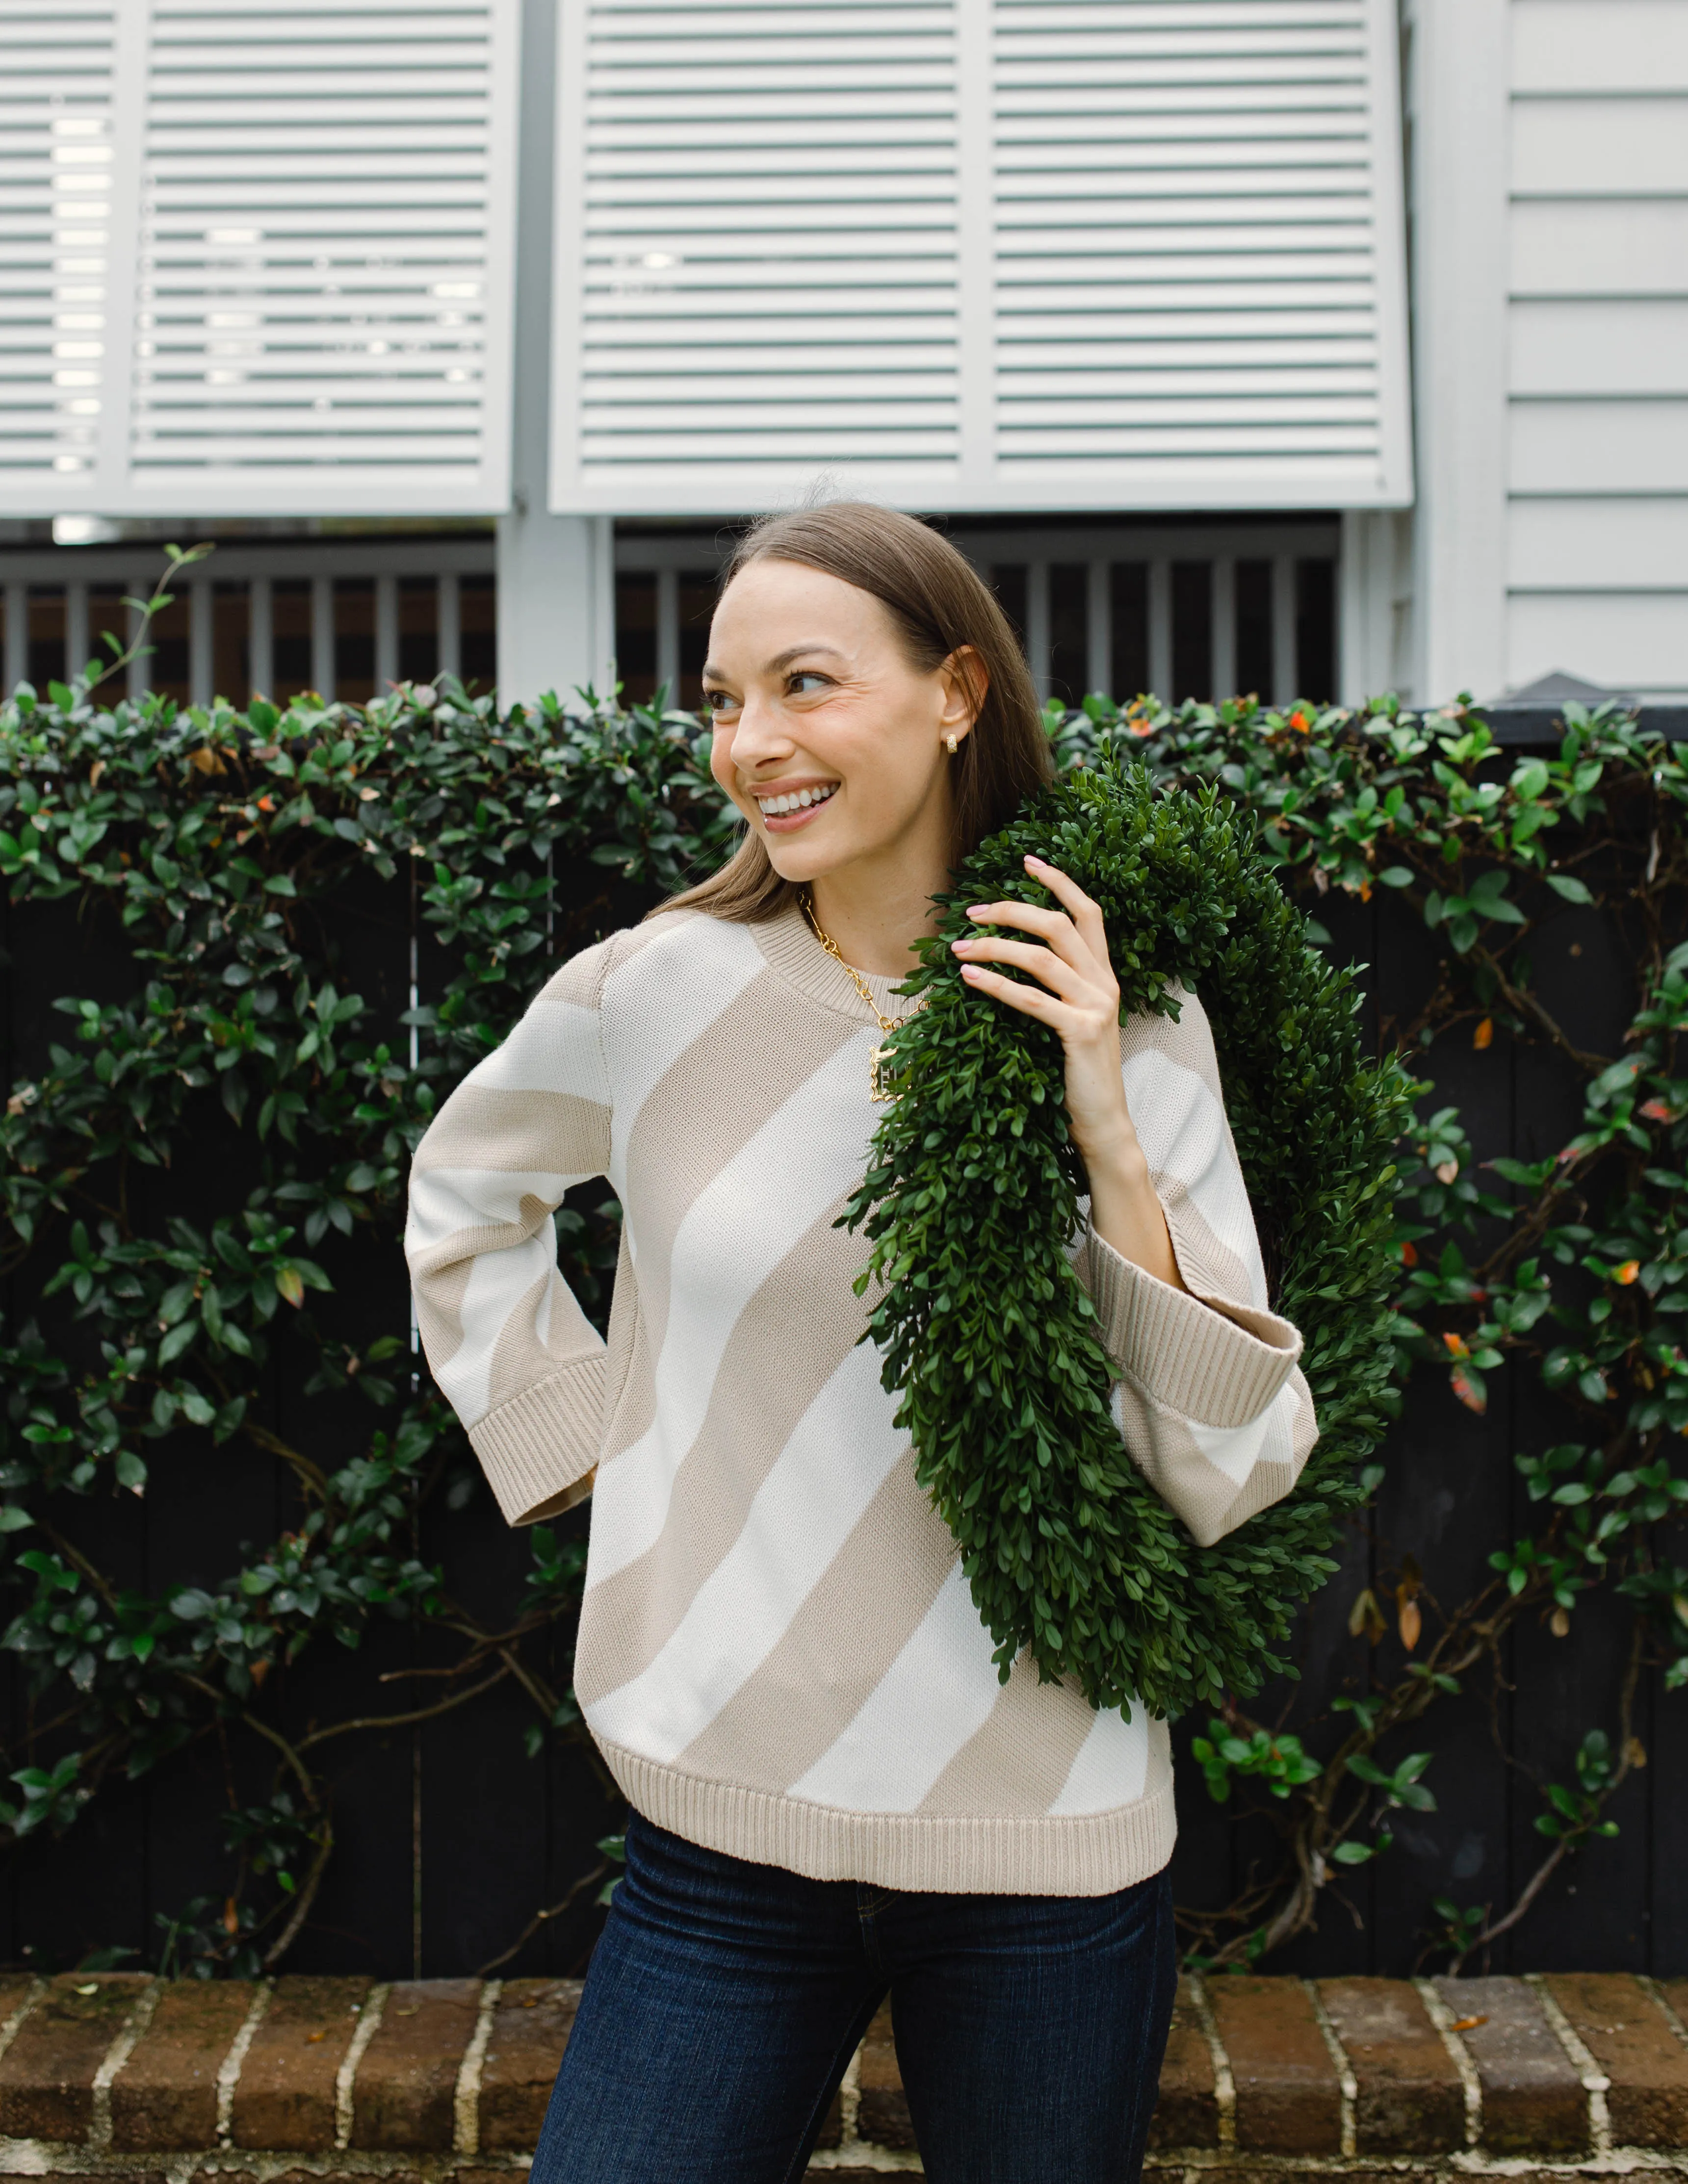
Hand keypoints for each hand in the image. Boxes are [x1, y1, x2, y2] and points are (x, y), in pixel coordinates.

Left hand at [951, 854, 1183, 1288]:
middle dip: (1011, 910)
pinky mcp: (1081, 1032)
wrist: (1103, 1124)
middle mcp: (1106, 983)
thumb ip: (1056, 990)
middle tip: (971, 911)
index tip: (1027, 860)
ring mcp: (1097, 1007)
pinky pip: (1033, 999)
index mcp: (1105, 975)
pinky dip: (997, 985)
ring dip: (994, 947)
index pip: (1088, 913)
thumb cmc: (1078, 1075)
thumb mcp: (1071, 1022)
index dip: (1060, 882)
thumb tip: (1009, 961)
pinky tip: (969, 979)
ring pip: (1042, 957)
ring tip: (958, 948)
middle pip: (1058, 925)